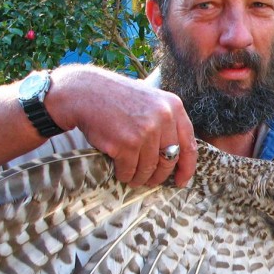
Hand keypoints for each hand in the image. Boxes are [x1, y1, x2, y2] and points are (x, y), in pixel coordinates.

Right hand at [49, 66, 197, 186]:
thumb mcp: (151, 100)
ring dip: (141, 178)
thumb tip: (176, 155)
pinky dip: (126, 175)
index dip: (187, 167)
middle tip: (152, 181)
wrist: (85, 92)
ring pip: (149, 168)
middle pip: (169, 160)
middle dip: (160, 175)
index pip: (188, 145)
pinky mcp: (126, 144)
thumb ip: (167, 122)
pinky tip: (122, 172)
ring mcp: (145, 131)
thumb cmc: (117, 98)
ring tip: (135, 178)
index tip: (182, 180)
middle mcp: (163, 118)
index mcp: (173, 107)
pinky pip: (130, 170)